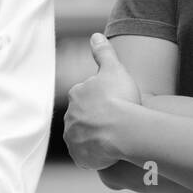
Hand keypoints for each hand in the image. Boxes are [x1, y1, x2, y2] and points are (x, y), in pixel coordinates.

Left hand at [63, 33, 140, 170]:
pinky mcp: (80, 157)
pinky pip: (87, 156)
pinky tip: (110, 152)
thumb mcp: (114, 69)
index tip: (114, 103)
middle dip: (96, 119)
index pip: (85, 96)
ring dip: (95, 137)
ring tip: (115, 138)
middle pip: (83, 117)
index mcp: (76, 94)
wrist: (123, 131)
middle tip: (116, 121)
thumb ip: (103, 52)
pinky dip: (96, 155)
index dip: (101, 100)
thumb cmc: (121, 98)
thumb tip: (95, 35)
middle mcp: (70, 116)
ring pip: (84, 137)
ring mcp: (73, 138)